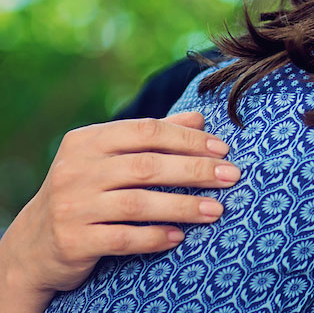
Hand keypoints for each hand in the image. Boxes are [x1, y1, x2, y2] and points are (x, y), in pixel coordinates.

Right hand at [0, 112, 240, 312]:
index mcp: (88, 140)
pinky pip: (123, 238)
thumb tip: (199, 117)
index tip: (223, 149)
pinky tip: (179, 237)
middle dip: (195, 170)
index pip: (147, 131)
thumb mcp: (111, 157)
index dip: (188, 139)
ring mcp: (71, 205)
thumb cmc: (87, 191)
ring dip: (183, 206)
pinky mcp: (72, 241)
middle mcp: (76, 169)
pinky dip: (155, 237)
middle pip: (148, 165)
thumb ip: (153, 136)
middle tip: (231, 176)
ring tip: (217, 210)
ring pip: (139, 203)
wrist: (33, 245)